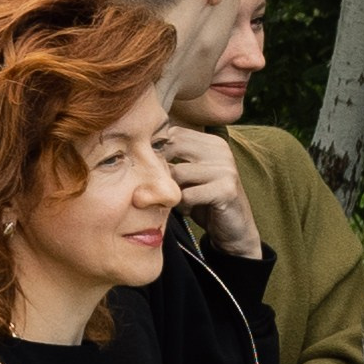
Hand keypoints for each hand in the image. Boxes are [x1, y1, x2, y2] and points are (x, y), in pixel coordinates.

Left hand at [155, 126, 261, 259]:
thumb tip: (130, 152)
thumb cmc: (203, 200)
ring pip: (177, 173)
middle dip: (158, 169)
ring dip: (171, 191)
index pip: (171, 134)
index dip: (153, 151)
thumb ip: (168, 161)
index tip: (146, 170)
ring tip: (178, 200)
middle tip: (157, 188)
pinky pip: (187, 195)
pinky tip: (190, 209)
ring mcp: (225, 168)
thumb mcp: (184, 177)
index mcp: (210, 142)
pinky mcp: (227, 190)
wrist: (234, 229)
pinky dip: (183, 205)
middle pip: (171, 147)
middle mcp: (220, 150)